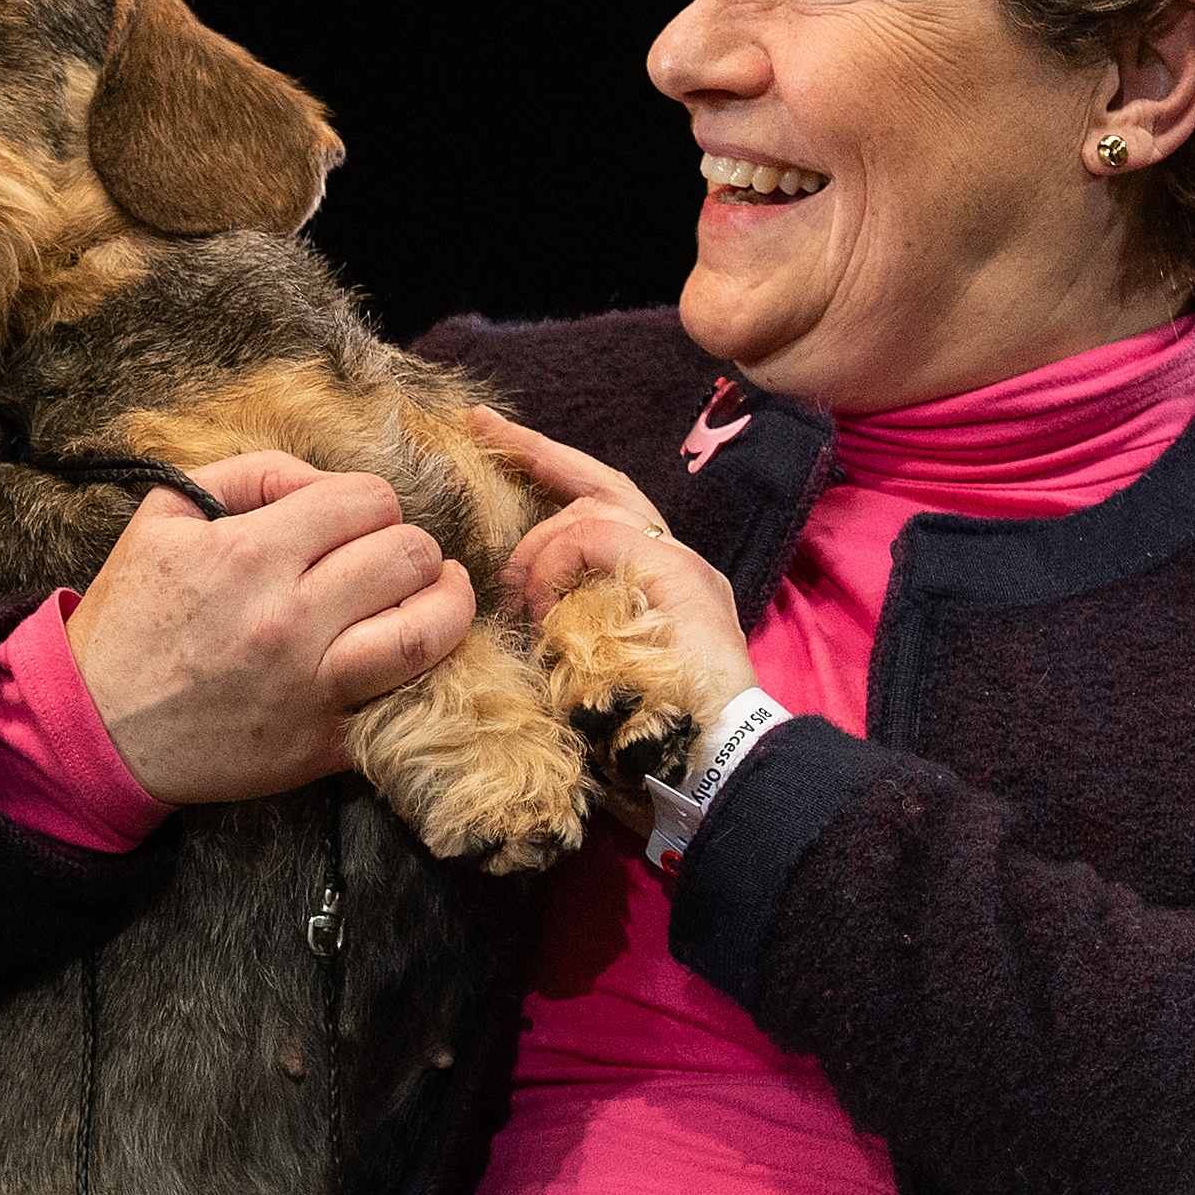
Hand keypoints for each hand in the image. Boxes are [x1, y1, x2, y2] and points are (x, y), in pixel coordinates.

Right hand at [66, 450, 477, 802]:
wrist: (96, 726)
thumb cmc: (131, 618)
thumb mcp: (164, 518)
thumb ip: (251, 475)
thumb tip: (323, 481)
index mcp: (250, 554)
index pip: (368, 499)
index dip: (370, 503)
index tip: (354, 523)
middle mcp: (289, 619)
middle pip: (410, 555)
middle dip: (409, 547)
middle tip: (390, 560)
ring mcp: (311, 686)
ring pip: (429, 631)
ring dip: (446, 605)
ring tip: (436, 594)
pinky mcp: (321, 743)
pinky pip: (405, 701)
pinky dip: (421, 675)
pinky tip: (407, 657)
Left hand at [466, 408, 759, 710]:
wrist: (711, 766)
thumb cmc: (638, 739)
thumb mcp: (583, 671)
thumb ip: (560, 629)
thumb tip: (507, 611)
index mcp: (656, 583)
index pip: (603, 510)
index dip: (551, 471)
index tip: (496, 440)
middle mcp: (676, 561)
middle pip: (603, 486)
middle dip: (538, 452)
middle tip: (483, 428)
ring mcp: (682, 563)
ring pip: (593, 510)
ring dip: (540, 549)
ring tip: (520, 598)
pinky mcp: (677, 571)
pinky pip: (597, 536)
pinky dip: (556, 565)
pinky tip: (541, 606)